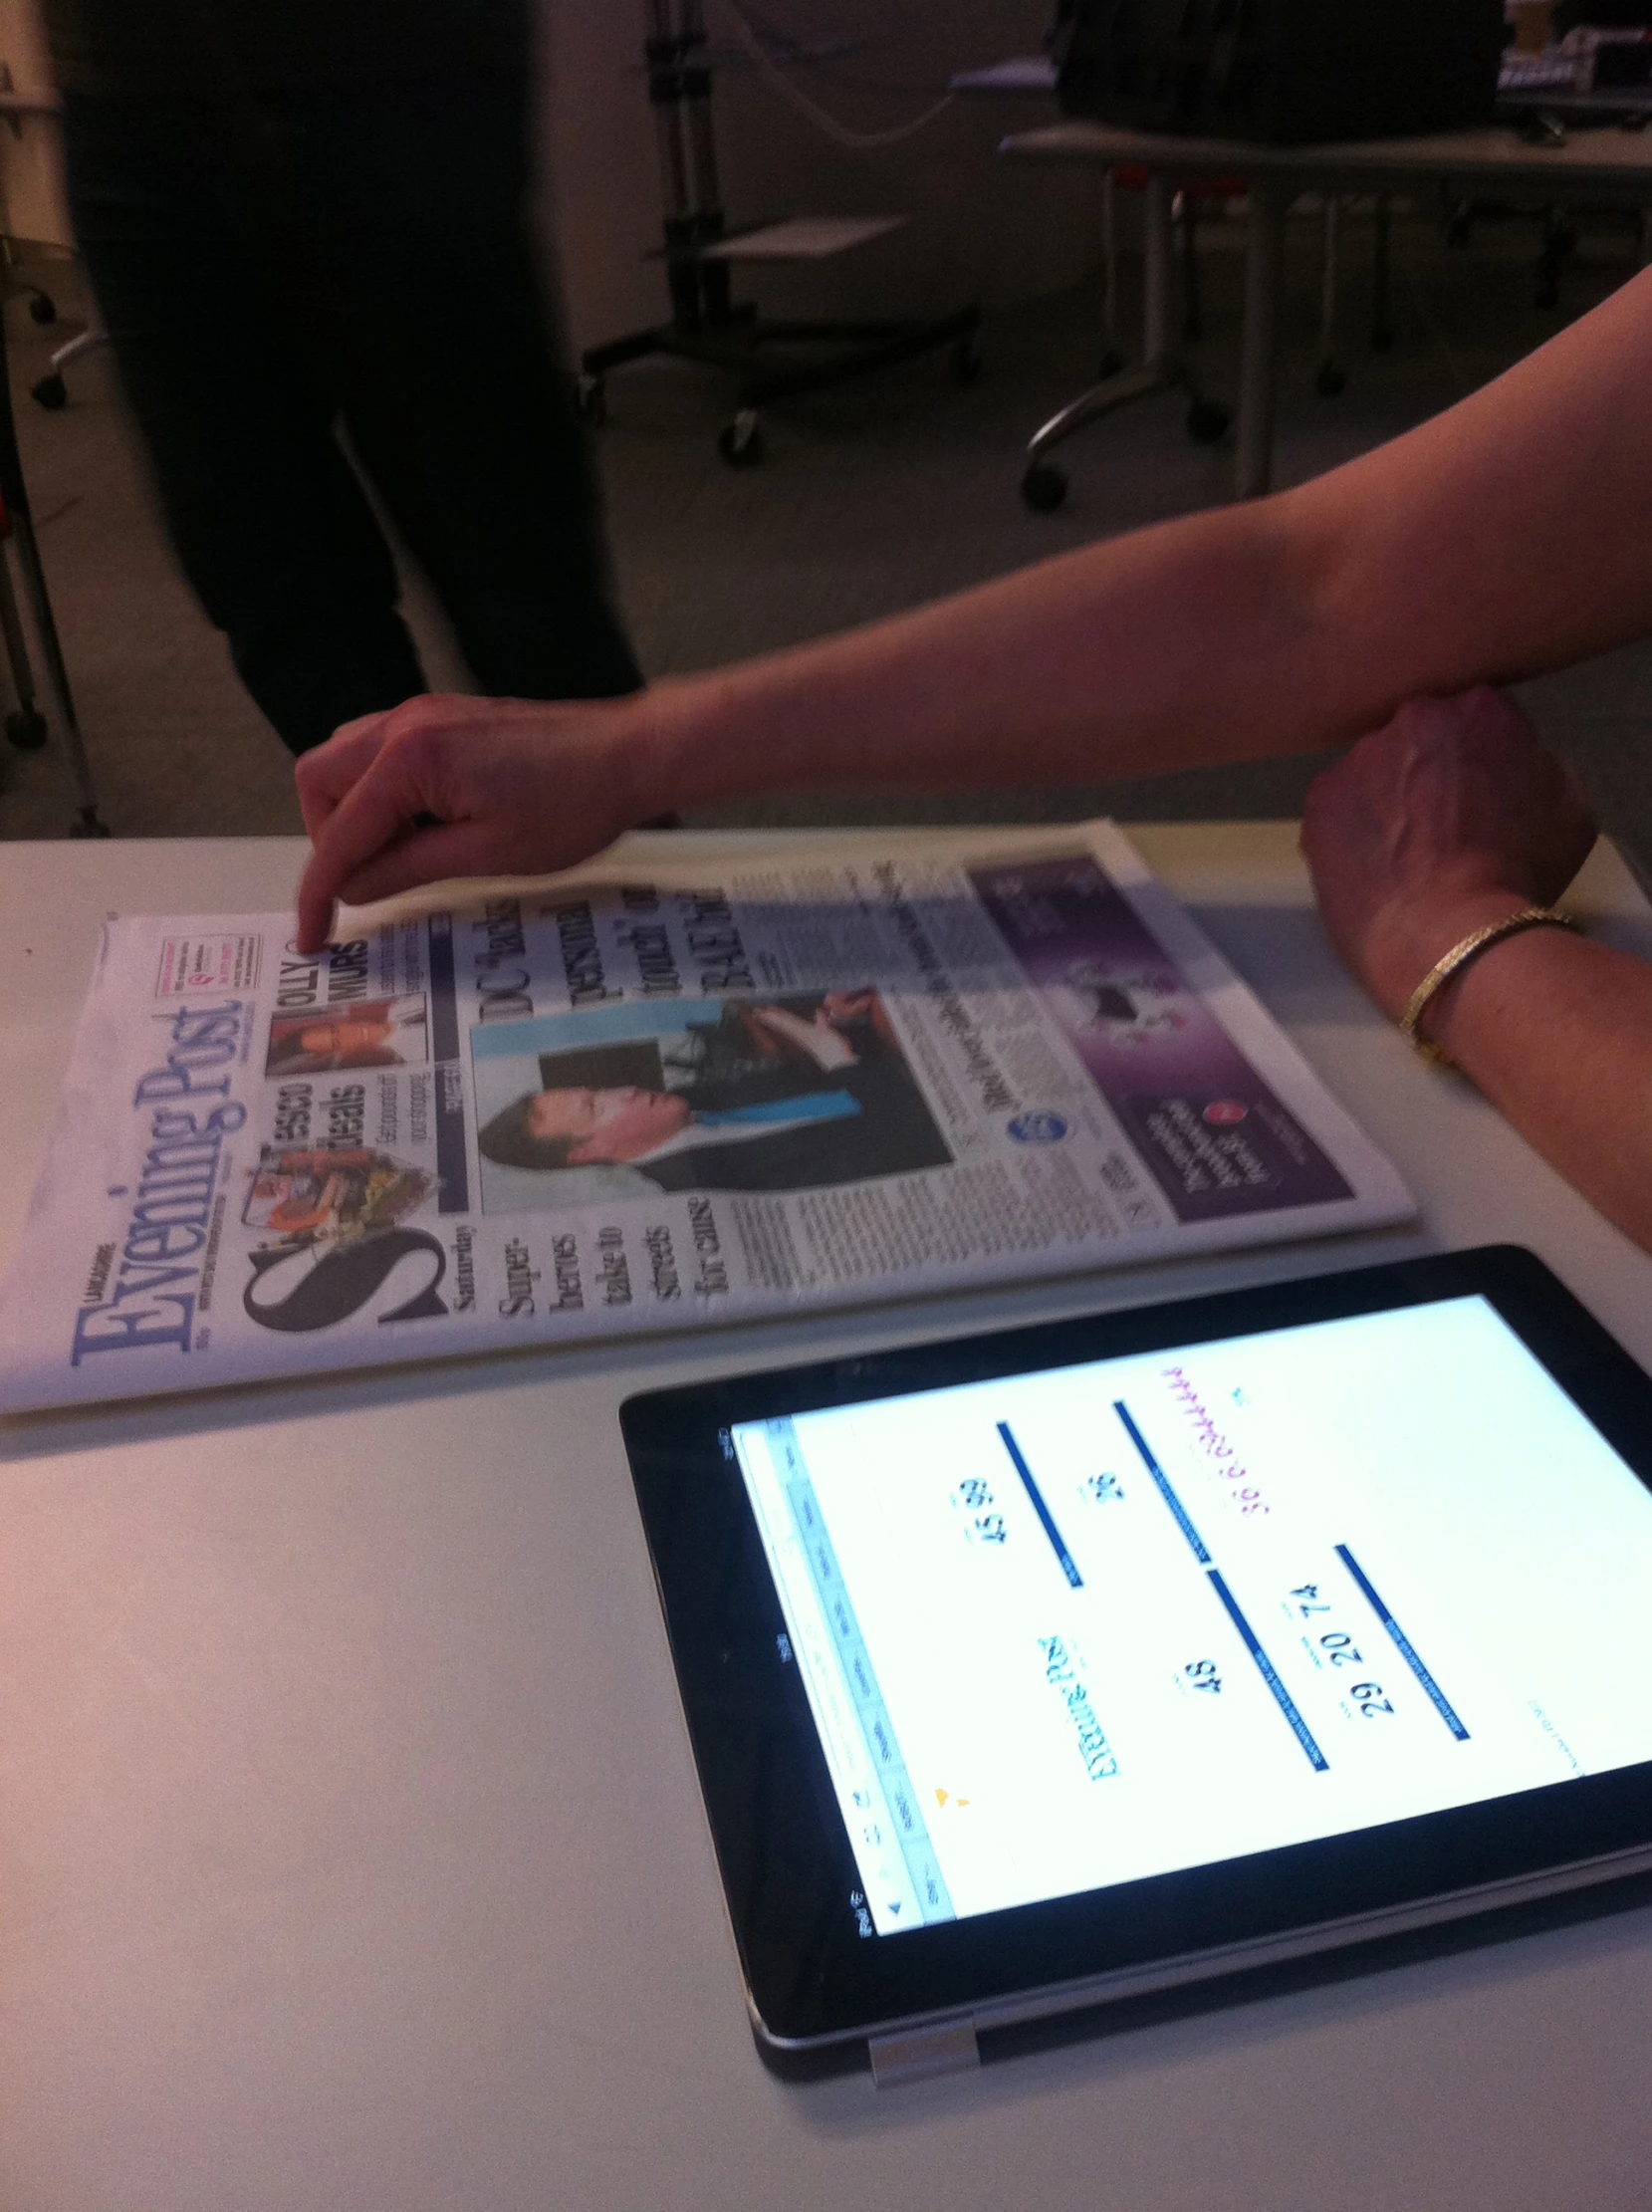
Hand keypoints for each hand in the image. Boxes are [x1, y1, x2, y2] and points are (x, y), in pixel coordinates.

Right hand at [293, 692, 661, 951]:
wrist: (626, 753)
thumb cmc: (571, 807)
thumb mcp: (486, 855)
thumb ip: (408, 868)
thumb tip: (352, 888)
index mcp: (410, 760)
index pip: (339, 834)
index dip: (318, 892)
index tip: (310, 937)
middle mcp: (403, 725)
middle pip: (318, 781)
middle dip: (326, 837)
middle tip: (368, 882)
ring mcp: (420, 713)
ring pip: (342, 759)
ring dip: (348, 811)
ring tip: (396, 854)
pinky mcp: (440, 716)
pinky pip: (377, 749)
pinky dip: (376, 789)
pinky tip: (418, 823)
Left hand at [1300, 687, 1596, 1021]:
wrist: (1448, 933)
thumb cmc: (1520, 874)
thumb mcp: (1566, 805)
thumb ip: (1532, 763)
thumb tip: (1507, 762)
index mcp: (1480, 708)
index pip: (1477, 715)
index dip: (1479, 756)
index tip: (1481, 791)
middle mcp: (1413, 716)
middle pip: (1420, 736)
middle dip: (1428, 769)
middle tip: (1441, 822)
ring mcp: (1358, 757)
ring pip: (1374, 770)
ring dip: (1385, 797)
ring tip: (1401, 853)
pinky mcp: (1319, 801)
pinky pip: (1338, 808)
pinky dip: (1351, 830)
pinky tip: (1370, 866)